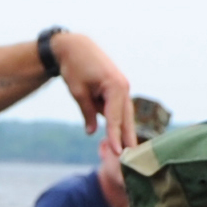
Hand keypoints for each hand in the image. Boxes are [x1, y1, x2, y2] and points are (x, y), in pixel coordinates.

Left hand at [54, 30, 131, 153]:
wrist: (75, 47)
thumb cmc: (74, 67)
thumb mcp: (78, 92)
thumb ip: (87, 113)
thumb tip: (91, 132)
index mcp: (115, 87)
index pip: (115, 118)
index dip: (115, 137)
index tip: (119, 154)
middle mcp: (123, 87)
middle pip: (126, 118)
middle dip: (128, 138)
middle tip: (132, 160)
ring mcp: (123, 87)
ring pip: (125, 114)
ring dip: (126, 132)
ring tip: (129, 151)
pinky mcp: (118, 88)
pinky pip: (119, 108)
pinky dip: (119, 121)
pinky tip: (120, 135)